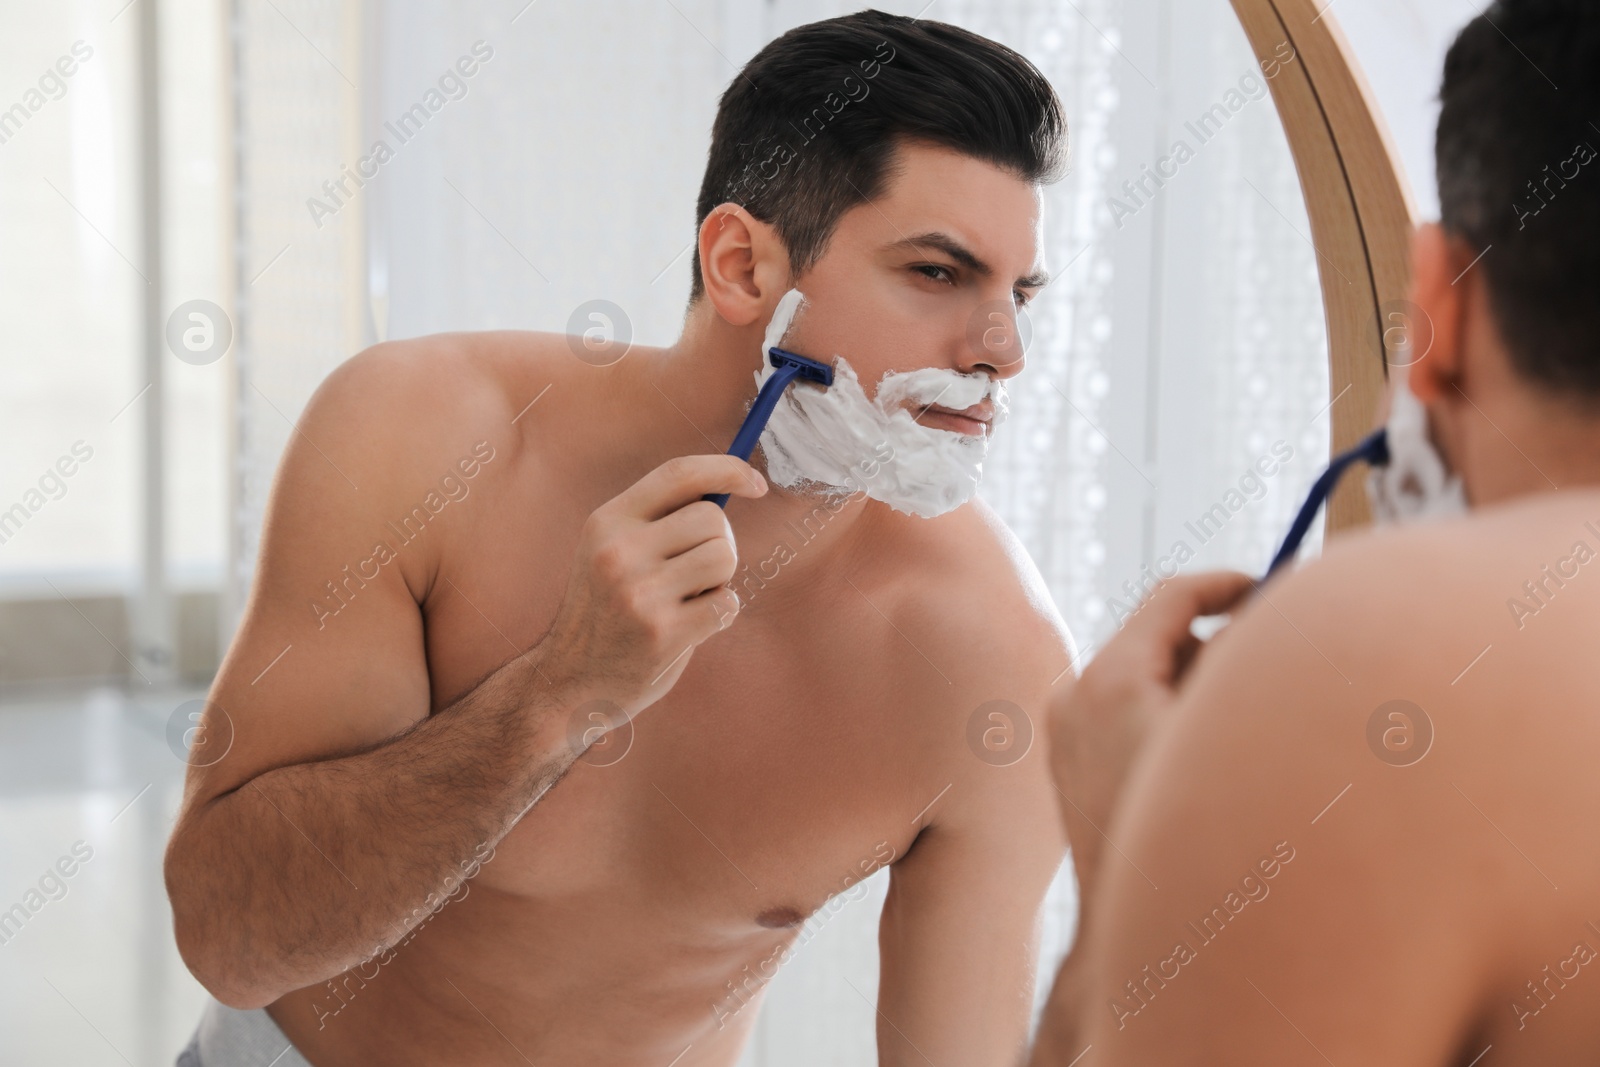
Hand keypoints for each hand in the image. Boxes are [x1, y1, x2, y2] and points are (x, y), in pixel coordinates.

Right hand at [537, 454, 767, 721]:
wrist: (569, 680)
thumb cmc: (606, 610)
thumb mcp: (609, 551)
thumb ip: (657, 521)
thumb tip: (728, 487)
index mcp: (607, 521)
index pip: (679, 473)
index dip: (726, 469)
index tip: (756, 484)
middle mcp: (619, 551)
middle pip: (713, 518)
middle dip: (719, 544)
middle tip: (693, 574)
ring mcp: (640, 592)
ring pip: (724, 558)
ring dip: (719, 580)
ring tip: (687, 599)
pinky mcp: (663, 632)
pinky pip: (726, 604)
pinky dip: (719, 614)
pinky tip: (688, 627)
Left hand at [1048, 571, 1254, 872]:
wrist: (1135, 930)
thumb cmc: (1199, 837)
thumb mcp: (1232, 733)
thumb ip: (1246, 664)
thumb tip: (1262, 617)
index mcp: (1111, 681)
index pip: (1171, 598)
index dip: (1226, 585)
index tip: (1267, 588)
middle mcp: (1076, 696)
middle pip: (1158, 638)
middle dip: (1214, 648)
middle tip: (1266, 667)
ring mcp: (1065, 729)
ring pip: (1143, 676)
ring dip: (1191, 687)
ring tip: (1231, 734)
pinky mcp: (1067, 760)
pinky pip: (1123, 713)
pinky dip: (1164, 716)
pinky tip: (1198, 764)